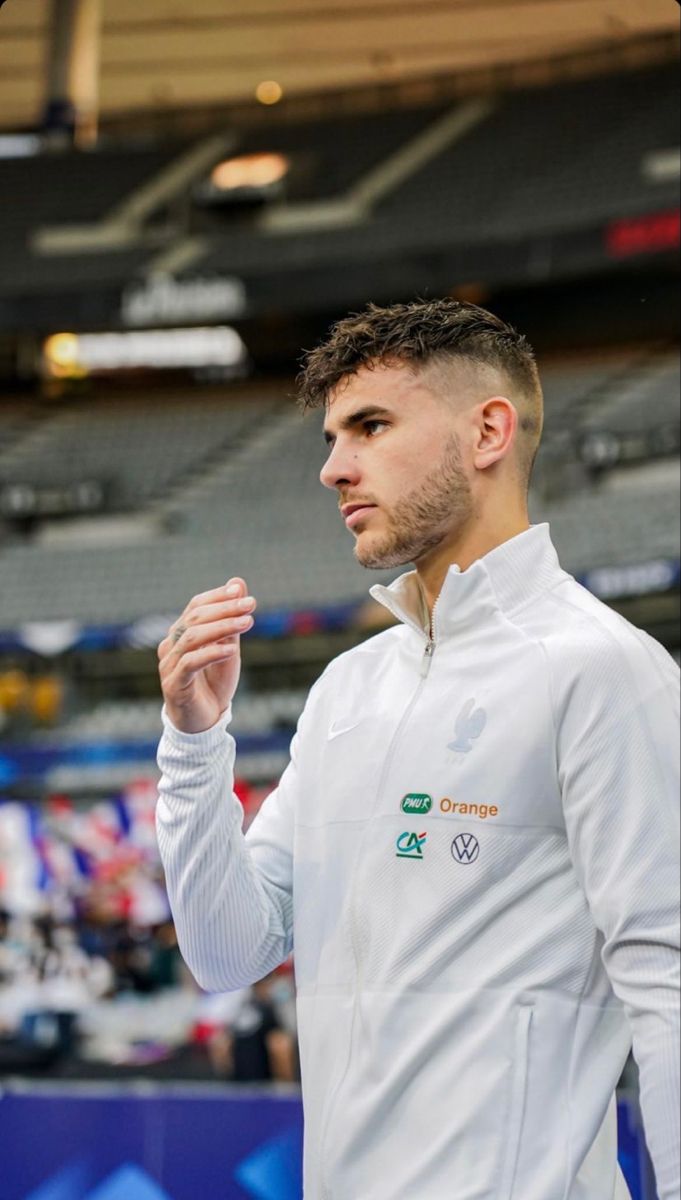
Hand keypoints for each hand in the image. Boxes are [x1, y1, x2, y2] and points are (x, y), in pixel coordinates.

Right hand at [158, 577, 255, 733]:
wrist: (203, 724)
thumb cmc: (213, 684)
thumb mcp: (228, 648)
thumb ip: (232, 620)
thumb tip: (238, 582)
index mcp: (180, 634)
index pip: (195, 607)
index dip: (217, 597)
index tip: (241, 591)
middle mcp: (170, 646)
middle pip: (194, 619)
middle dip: (224, 609)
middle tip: (250, 605)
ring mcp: (169, 665)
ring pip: (192, 638)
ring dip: (222, 628)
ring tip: (247, 623)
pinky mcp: (174, 685)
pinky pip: (190, 663)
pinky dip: (211, 653)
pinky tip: (231, 650)